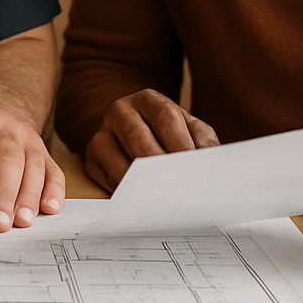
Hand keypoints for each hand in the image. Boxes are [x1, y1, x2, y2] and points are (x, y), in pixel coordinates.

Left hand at [0, 81, 64, 232]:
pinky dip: (55, 190)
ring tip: (22, 222)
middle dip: (3, 193)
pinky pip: (54, 170)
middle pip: (9, 159)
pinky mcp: (44, 153)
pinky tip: (50, 209)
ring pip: (34, 166)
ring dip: (30, 195)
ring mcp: (28, 140)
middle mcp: (5, 129)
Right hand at [83, 89, 219, 192]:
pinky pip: (108, 180)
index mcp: (147, 99)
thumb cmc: (169, 135)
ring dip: (143, 184)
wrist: (133, 135)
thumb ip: (203, 141)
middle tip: (180, 188)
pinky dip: (128, 193)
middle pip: (139, 138)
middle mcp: (119, 111)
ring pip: (119, 161)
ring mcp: (101, 134)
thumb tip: (212, 159)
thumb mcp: (189, 129)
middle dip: (161, 167)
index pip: (165, 117)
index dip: (182, 144)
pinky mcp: (91, 159)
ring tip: (164, 200)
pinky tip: (145, 203)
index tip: (195, 169)